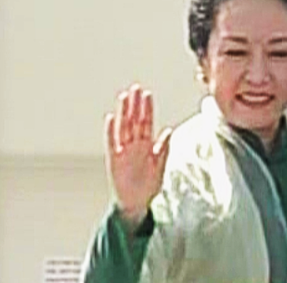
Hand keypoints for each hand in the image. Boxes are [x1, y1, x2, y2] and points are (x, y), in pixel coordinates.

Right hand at [105, 84, 171, 228]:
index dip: (147, 108)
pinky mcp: (114, 160)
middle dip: (135, 105)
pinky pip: (111, 143)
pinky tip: (111, 118)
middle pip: (134, 121)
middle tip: (135, 88)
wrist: (136, 204)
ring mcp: (123, 151)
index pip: (147, 122)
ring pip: (123, 127)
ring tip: (124, 97)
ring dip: (123, 113)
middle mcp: (135, 145)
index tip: (147, 94)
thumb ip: (163, 149)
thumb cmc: (149, 185)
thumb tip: (169, 131)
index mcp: (147, 145)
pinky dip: (110, 131)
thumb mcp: (160, 166)